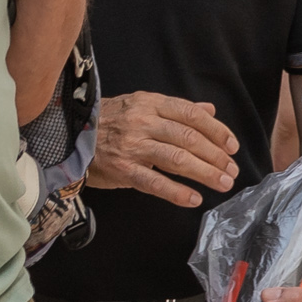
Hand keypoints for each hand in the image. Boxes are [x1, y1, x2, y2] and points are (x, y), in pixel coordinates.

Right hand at [90, 91, 241, 205]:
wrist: (70, 135)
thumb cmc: (110, 121)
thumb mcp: (142, 105)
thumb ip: (177, 109)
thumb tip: (209, 111)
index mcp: (151, 103)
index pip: (191, 114)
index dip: (216, 131)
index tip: (232, 146)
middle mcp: (143, 122)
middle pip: (188, 138)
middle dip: (216, 156)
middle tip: (232, 170)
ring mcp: (132, 146)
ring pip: (176, 159)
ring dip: (204, 173)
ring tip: (223, 183)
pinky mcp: (122, 170)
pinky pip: (154, 182)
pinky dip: (177, 192)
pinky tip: (194, 199)